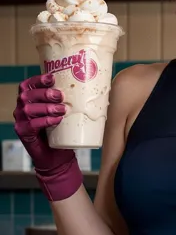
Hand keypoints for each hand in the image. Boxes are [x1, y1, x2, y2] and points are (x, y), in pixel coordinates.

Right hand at [14, 73, 82, 200]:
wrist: (58, 156)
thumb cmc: (63, 132)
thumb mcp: (68, 113)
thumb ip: (73, 100)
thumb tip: (96, 88)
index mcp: (30, 99)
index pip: (29, 84)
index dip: (39, 79)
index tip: (52, 77)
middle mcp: (22, 108)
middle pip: (27, 94)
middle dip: (45, 93)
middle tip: (60, 96)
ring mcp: (21, 121)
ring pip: (28, 109)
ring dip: (46, 107)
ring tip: (62, 110)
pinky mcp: (23, 133)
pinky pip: (31, 125)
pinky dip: (44, 121)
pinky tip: (56, 120)